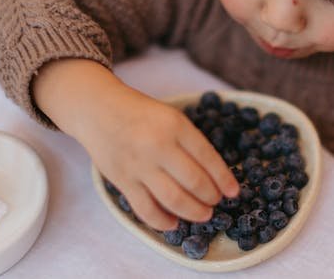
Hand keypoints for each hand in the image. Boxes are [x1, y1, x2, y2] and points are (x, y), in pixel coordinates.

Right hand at [34, 59, 239, 230]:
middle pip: (195, 182)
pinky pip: (146, 209)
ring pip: (174, 200)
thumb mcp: (171, 117)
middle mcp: (158, 145)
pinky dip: (163, 221)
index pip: (208, 158)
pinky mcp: (122, 180)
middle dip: (211, 198)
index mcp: (175, 125)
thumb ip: (190, 142)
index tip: (234, 192)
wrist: (98, 109)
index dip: (225, 179)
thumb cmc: (141, 114)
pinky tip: (173, 223)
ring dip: (194, 212)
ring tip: (202, 214)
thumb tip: (215, 176)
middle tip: (216, 202)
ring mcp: (139, 165)